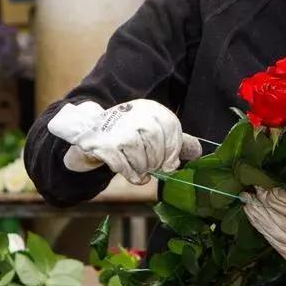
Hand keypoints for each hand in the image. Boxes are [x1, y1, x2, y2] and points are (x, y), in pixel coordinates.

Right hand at [47, 99, 202, 184]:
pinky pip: (127, 168)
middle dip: (156, 163)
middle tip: (150, 166)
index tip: (170, 163)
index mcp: (151, 109)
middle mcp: (136, 115)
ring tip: (138, 167)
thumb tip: (199, 152)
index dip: (173, 152)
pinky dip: (132, 176)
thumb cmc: (125, 133)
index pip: (172, 131)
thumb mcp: (151, 130)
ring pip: (143, 160)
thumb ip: (174, 140)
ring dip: (142, 170)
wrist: (87, 131)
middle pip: (158, 148)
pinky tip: (132, 174)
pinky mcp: (106, 146)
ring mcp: (120, 130)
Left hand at [241, 187, 285, 285]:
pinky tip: (255, 220)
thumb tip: (283, 188)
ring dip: (260, 218)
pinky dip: (263, 230)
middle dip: (265, 207)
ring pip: (276, 233)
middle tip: (251, 193)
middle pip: (283, 222)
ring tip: (248, 204)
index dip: (281, 199)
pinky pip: (275, 243)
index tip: (268, 188)